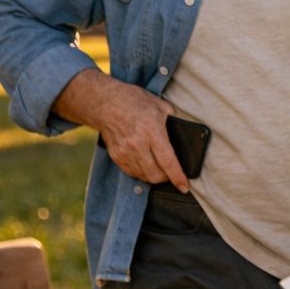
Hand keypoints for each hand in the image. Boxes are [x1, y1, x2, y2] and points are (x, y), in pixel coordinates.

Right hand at [56, 71, 186, 189]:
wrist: (104, 102)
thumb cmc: (134, 101)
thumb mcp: (160, 105)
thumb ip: (174, 119)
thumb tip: (184, 132)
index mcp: (152, 131)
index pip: (168, 161)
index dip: (178, 177)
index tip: (185, 187)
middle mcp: (137, 144)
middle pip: (155, 175)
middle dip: (166, 179)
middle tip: (172, 174)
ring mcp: (124, 151)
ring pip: (143, 176)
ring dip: (153, 176)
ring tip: (159, 169)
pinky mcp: (115, 155)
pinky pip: (131, 172)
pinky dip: (141, 173)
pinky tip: (146, 165)